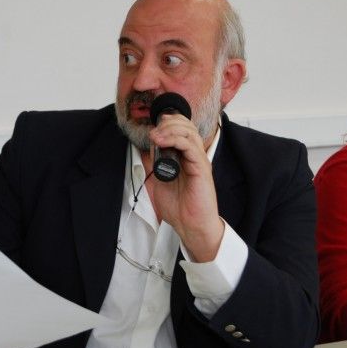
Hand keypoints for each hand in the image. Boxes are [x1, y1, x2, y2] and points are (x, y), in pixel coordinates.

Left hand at [148, 113, 223, 261]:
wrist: (190, 225)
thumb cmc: (179, 207)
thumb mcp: (159, 180)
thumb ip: (154, 164)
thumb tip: (145, 150)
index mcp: (186, 157)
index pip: (181, 129)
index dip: (168, 122)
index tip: (153, 126)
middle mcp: (194, 156)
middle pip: (186, 126)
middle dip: (168, 122)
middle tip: (154, 130)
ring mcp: (199, 160)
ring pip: (189, 132)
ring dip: (169, 129)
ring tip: (155, 135)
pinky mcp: (201, 167)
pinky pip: (190, 146)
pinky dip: (175, 139)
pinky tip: (161, 141)